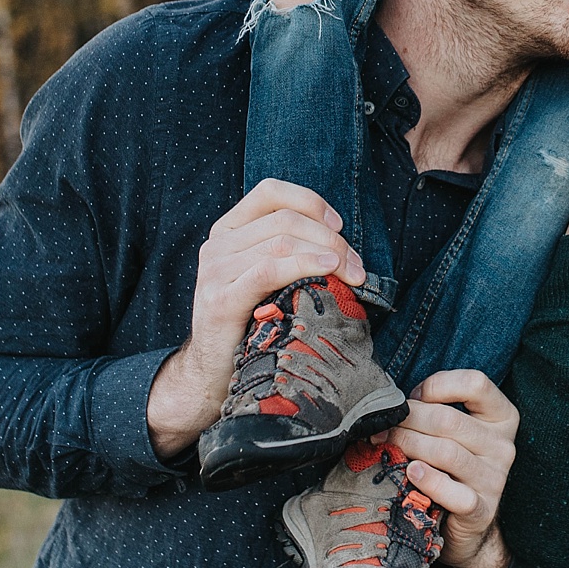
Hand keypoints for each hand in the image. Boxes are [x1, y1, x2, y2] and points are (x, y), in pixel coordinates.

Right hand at [145, 179, 365, 459]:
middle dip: (330, 237)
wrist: (212, 374)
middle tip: (356, 265)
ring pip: (281, 241)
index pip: (269, 192)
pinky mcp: (220, 299)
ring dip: (326, 253)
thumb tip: (341, 243)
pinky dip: (304, 265)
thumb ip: (288, 251)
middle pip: (284, 220)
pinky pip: (269, 270)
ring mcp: (215, 271)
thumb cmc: (251, 324)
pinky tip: (328, 271)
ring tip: (352, 273)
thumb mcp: (265, 279)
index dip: (309, 201)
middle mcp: (217, 245)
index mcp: (228, 231)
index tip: (340, 225)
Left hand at [388, 369, 519, 567]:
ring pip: (446, 452)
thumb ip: (434, 410)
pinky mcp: (482, 509)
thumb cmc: (452, 466)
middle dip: (409, 420)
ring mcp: (495, 479)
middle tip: (385, 426)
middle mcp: (504, 445)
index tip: (415, 398)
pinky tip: (411, 473)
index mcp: (502, 417)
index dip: (438, 385)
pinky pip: (453, 492)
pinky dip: (428, 480)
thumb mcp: (453, 432)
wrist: (467, 522)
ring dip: (409, 445)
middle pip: (450, 420)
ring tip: (388, 445)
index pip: (476, 383)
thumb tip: (392, 404)